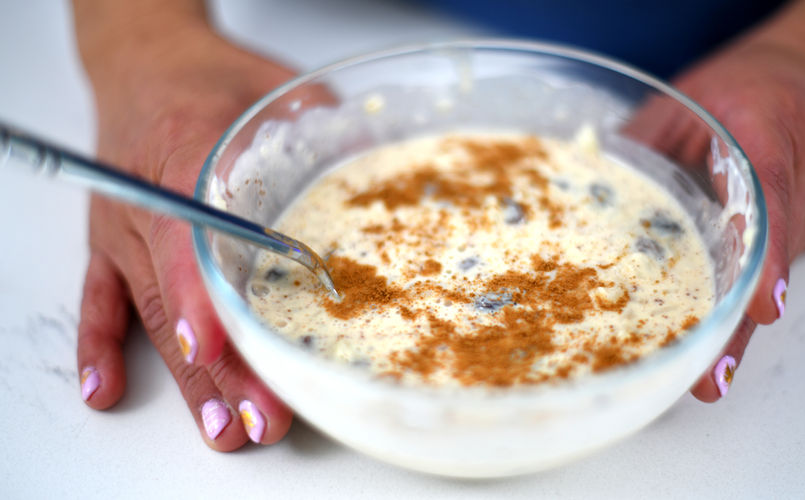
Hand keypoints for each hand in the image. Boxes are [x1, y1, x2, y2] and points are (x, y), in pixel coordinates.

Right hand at [75, 24, 305, 448]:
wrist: (144, 61)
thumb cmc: (211, 78)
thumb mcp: (277, 88)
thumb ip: (323, 129)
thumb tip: (385, 165)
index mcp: (186, 152)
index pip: (190, 235)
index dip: (203, 296)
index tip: (213, 346)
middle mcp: (148, 200)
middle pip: (181, 294)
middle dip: (222, 366)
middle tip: (261, 417)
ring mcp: (123, 228)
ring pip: (152, 314)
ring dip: (188, 377)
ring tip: (224, 427)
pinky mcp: (110, 244)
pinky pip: (99, 302)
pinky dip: (101, 346)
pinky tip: (110, 389)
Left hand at [665, 33, 804, 400]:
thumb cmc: (743, 85)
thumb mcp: (683, 102)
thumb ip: (644, 145)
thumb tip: (585, 189)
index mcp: (770, 128)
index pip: (771, 192)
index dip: (765, 253)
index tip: (762, 305)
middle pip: (774, 254)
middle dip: (741, 322)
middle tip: (713, 375)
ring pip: (776, 269)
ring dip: (740, 322)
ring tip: (710, 373)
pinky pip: (776, 263)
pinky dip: (745, 297)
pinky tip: (719, 331)